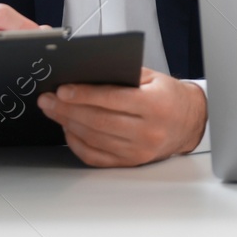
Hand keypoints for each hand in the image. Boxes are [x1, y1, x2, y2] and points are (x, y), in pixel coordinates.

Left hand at [37, 68, 206, 166]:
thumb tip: (86, 73)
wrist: (188, 122)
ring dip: (68, 124)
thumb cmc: (169, 97)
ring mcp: (138, 150)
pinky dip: (77, 143)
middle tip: (48, 100)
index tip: (63, 90)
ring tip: (54, 111)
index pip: (113, 100)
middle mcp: (147, 131)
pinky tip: (68, 130)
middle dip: (68, 109)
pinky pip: (96, 156)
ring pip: (94, 139)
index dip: (84, 95)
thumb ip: (123, 74)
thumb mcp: (152, 78)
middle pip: (98, 121)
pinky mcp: (130, 162)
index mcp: (155, 105)